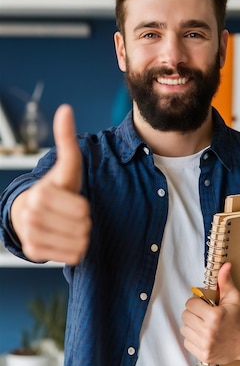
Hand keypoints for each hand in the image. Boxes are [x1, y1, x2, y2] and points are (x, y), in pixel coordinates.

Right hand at [10, 104, 91, 264]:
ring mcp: (31, 236)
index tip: (70, 200)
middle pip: (82, 227)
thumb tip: (65, 109)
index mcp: (40, 194)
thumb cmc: (56, 188)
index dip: (83, 207)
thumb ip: (66, 139)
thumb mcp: (66, 166)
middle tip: (68, 215)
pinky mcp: (34, 253)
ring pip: (79, 243)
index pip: (83, 210)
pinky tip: (63, 239)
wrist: (31, 213)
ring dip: (79, 236)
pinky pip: (72, 256)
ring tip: (67, 226)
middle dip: (82, 222)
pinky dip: (74, 250)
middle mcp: (32, 216)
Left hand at [181, 262, 239, 364]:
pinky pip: (187, 342)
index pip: (190, 304)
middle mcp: (208, 332)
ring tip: (204, 325)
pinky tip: (204, 335)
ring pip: (184, 329)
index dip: (196, 302)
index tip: (204, 305)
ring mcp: (205, 345)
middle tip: (204, 314)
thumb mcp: (234, 298)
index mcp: (214, 316)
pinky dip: (193, 338)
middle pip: (185, 316)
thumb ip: (226, 281)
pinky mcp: (203, 355)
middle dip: (193, 313)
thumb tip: (225, 264)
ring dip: (192, 325)